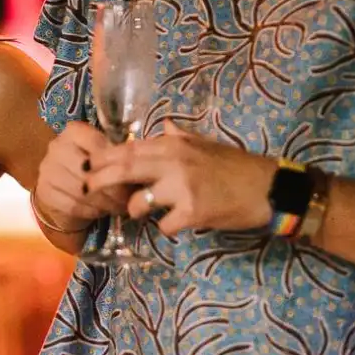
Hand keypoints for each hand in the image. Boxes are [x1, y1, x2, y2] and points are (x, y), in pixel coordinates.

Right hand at [33, 121, 131, 232]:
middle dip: (112, 188)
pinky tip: (101, 211)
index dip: (116, 162)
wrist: (64, 191)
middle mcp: (57, 147)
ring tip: (118, 207)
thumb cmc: (92, 170)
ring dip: (104, 202)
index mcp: (74, 132)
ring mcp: (47, 170)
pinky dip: (91, 211)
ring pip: (81, 190)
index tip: (131, 176)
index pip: (97, 144)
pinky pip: (72, 205)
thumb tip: (138, 169)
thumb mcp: (105, 158)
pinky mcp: (44, 192)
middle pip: (89, 170)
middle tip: (128, 199)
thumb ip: (117, 157)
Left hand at [87, 123, 275, 235]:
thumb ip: (181, 137)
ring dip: (136, 210)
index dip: (105, 158)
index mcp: (175, 145)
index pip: (130, 149)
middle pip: (125, 169)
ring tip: (141, 212)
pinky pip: (165, 225)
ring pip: (140, 202)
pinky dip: (166, 228)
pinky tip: (176, 225)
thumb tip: (165, 126)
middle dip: (100, 180)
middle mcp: (175, 162)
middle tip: (86, 188)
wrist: (269, 188)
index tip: (90, 165)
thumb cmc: (237, 167)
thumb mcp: (207, 144)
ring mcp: (183, 188)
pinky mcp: (193, 212)